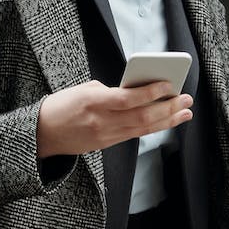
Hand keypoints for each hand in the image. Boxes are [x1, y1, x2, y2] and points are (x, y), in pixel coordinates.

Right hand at [37, 79, 192, 157]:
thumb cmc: (61, 106)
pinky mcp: (106, 144)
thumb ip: (109, 91)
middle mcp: (101, 121)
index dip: (150, 92)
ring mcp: (105, 136)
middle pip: (141, 116)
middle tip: (186, 98)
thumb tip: (135, 92)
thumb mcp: (82, 89)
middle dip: (167, 107)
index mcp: (92, 102)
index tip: (168, 83)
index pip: (127, 99)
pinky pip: (135, 135)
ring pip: (143, 129)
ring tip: (184, 112)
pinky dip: (153, 127)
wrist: (42, 134)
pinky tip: (166, 121)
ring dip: (167, 120)